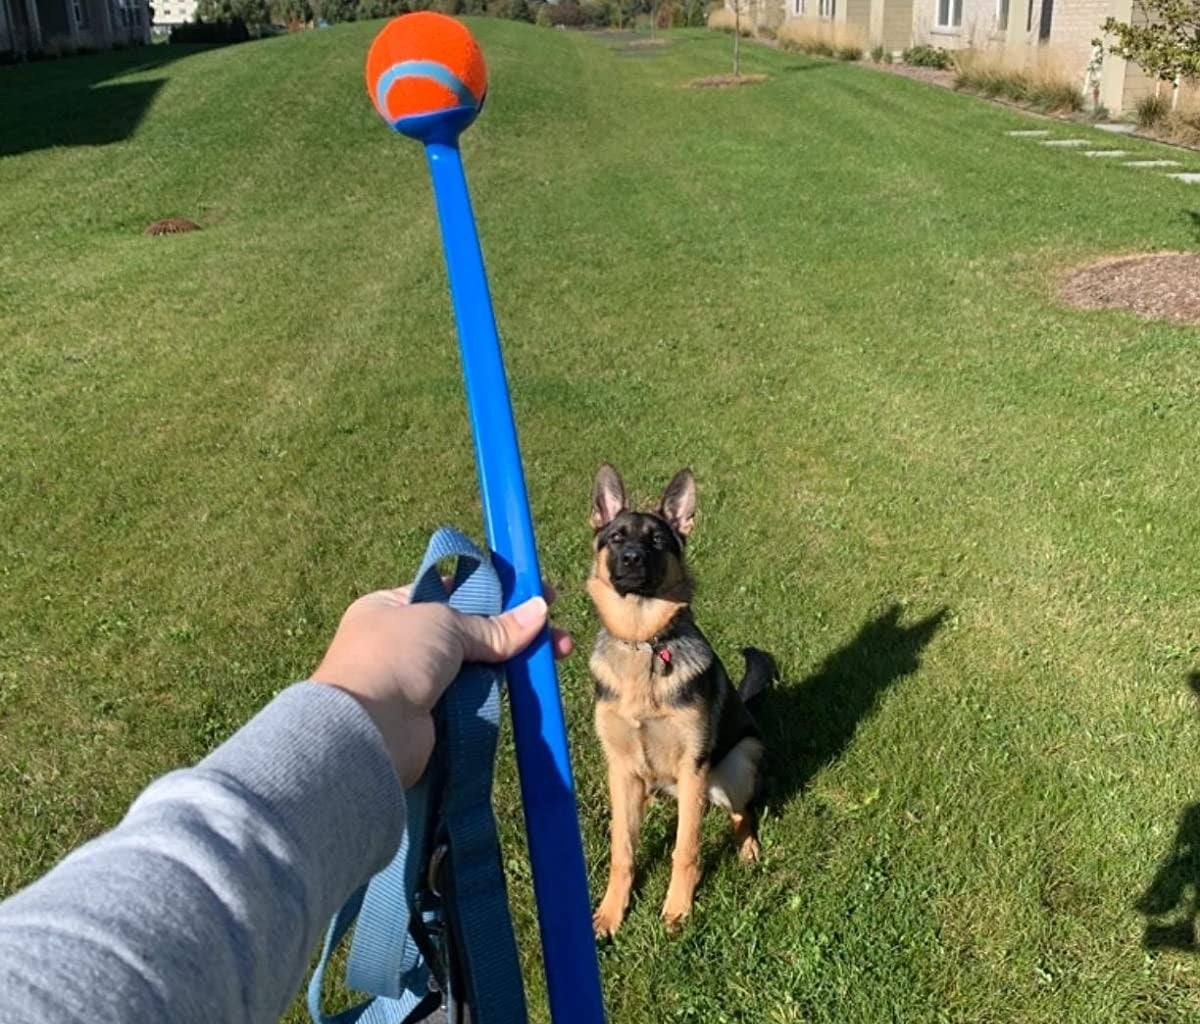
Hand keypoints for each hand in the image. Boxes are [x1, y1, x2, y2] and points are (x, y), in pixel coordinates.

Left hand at [313, 584, 571, 786]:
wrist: (366, 730)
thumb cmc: (394, 657)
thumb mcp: (445, 623)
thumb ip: (493, 624)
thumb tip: (540, 611)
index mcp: (392, 606)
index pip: (450, 591)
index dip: (494, 590)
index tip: (534, 590)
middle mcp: (403, 641)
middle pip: (471, 629)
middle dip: (514, 627)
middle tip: (556, 627)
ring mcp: (419, 680)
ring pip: (479, 664)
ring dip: (516, 658)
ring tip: (558, 652)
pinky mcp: (436, 716)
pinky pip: (477, 695)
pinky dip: (503, 689)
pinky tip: (532, 681)